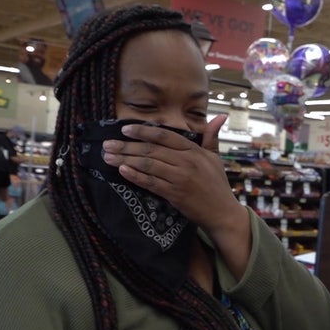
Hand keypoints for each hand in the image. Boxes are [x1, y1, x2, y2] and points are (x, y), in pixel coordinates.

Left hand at [102, 115, 244, 237]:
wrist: (222, 212)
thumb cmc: (218, 185)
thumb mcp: (216, 158)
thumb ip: (212, 136)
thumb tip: (220, 116)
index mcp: (194, 151)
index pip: (165, 136)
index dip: (144, 131)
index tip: (125, 129)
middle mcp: (187, 162)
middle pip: (151, 149)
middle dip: (126, 145)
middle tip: (107, 143)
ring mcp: (180, 178)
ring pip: (148, 164)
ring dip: (125, 159)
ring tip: (108, 156)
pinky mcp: (175, 194)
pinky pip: (151, 182)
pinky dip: (135, 176)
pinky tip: (122, 170)